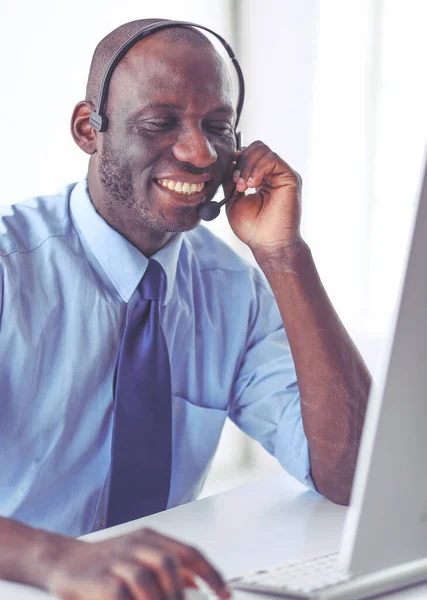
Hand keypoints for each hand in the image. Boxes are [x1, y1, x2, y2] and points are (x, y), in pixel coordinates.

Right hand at [45, 527, 229, 599]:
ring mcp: (115, 561)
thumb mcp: (139, 557)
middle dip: (181, 593)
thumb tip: (197, 584)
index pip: (188, 552)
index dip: (210, 573)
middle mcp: (135, 544)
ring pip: (147, 579)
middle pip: (169, 564)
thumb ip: (168, 568)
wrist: (62, 560)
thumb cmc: (105, 564)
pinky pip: (121, 594)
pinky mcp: (98, 580)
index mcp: (149, 537)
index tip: (225, 593)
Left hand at [223, 141, 302, 254]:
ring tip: (244, 186)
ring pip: (262, 150)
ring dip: (248, 166)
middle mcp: (273, 175)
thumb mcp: (233, 201)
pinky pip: (272, 158)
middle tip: (237, 184)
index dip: (237, 161)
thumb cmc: (252, 229)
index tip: (230, 178)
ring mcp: (282, 174)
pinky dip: (258, 168)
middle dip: (241, 163)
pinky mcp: (290, 177)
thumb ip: (231, 181)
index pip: (249, 155)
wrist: (269, 244)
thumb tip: (229, 162)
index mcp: (260, 179)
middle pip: (255, 148)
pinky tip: (252, 184)